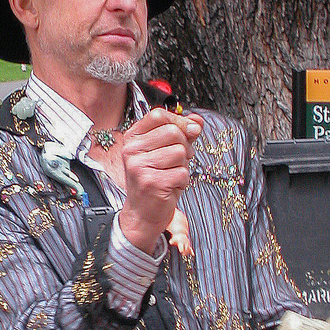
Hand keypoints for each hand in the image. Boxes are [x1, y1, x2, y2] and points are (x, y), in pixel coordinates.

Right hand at [118, 108, 202, 253]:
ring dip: (183, 165)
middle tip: (178, 161)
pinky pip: (182, 172)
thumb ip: (181, 134)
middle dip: (184, 146)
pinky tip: (171, 186)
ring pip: (180, 152)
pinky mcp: (152, 183)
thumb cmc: (153, 182)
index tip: (188, 131)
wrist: (142, 214)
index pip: (158, 115)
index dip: (179, 121)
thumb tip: (197, 121)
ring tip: (171, 175)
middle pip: (173, 132)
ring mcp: (140, 167)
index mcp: (133, 138)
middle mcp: (132, 151)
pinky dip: (183, 181)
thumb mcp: (164, 153)